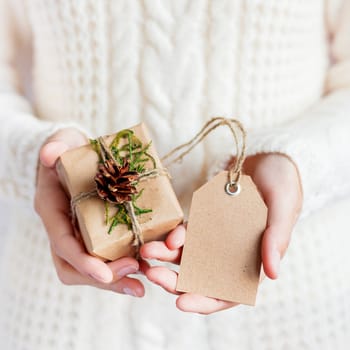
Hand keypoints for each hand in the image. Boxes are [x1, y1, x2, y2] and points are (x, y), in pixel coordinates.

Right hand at [34, 128, 144, 296]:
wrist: (75, 155)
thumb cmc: (69, 149)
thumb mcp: (62, 142)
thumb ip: (56, 147)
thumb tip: (51, 153)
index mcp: (53, 210)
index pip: (63, 244)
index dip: (83, 262)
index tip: (106, 274)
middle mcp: (63, 228)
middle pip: (76, 267)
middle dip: (104, 278)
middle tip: (136, 279)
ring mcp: (78, 233)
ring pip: (91, 269)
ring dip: (116, 280)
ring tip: (142, 284)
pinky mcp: (94, 233)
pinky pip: (105, 258)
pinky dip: (123, 267)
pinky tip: (145, 269)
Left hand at [140, 153, 302, 312]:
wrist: (269, 158)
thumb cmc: (283, 184)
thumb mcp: (283, 207)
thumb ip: (277, 239)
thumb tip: (272, 274)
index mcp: (254, 262)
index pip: (228, 293)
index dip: (205, 301)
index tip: (180, 302)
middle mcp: (231, 255)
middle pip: (200, 278)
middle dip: (175, 280)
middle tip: (153, 273)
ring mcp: (216, 239)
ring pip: (187, 257)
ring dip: (166, 257)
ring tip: (147, 251)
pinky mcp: (205, 222)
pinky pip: (186, 234)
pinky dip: (173, 237)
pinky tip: (162, 235)